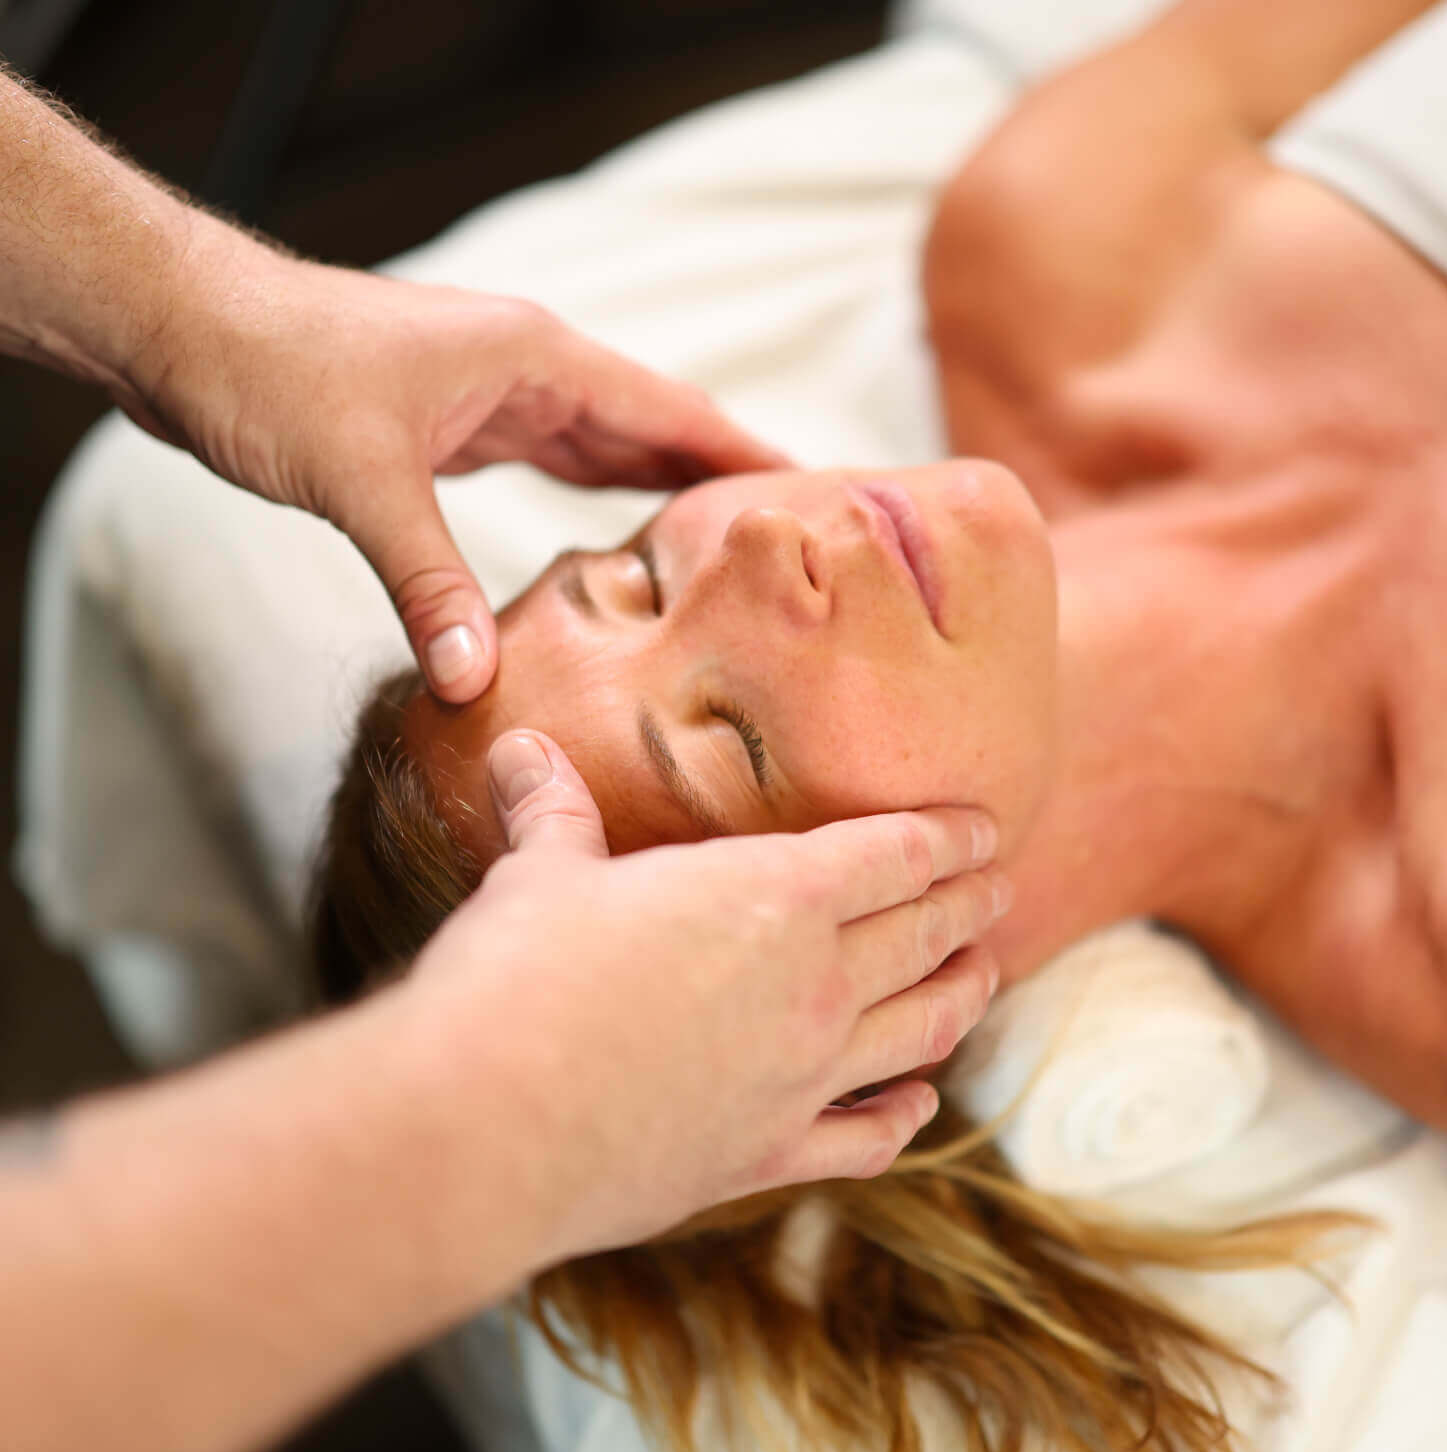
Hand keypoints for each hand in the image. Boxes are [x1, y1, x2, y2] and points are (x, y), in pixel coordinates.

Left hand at [122, 231, 785, 701]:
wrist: (182, 328)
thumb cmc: (273, 370)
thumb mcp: (361, 479)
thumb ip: (429, 581)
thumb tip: (477, 681)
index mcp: (535, 359)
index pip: (671, 412)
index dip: (746, 452)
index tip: (818, 489)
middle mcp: (528, 370)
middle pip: (652, 430)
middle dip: (720, 479)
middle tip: (788, 539)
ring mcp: (492, 394)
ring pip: (602, 446)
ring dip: (660, 489)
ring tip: (725, 546)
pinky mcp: (452, 426)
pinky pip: (549, 461)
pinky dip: (591, 495)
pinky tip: (612, 533)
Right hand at [403, 730, 1008, 1263]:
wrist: (492, 1127)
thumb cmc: (518, 980)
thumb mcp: (539, 874)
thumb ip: (551, 811)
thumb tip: (520, 748)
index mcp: (774, 896)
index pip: (894, 854)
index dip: (947, 836)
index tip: (983, 827)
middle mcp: (813, 986)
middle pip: (923, 936)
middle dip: (970, 905)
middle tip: (1000, 888)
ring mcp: (801, 1078)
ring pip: (919, 1031)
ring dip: (962, 996)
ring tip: (986, 975)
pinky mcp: (766, 1157)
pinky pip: (865, 1138)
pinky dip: (903, 1117)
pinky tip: (919, 1104)